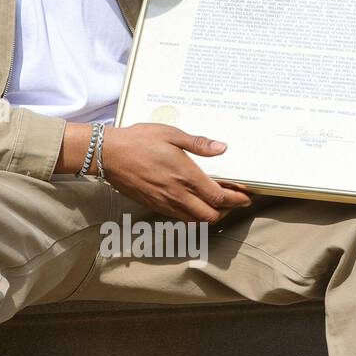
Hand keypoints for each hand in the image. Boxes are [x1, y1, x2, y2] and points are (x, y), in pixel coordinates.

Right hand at [102, 123, 253, 222]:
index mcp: (186, 176)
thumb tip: (222, 148)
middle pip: (211, 216)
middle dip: (227, 212)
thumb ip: (199, 144)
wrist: (109, 155)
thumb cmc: (139, 141)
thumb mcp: (172, 135)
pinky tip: (193, 204)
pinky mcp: (154, 206)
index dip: (237, 200)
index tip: (246, 197)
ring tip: (215, 204)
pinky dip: (192, 215)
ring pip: (195, 220)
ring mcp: (165, 203)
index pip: (219, 197)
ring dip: (209, 215)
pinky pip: (179, 217)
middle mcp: (177, 194)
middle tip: (233, 201)